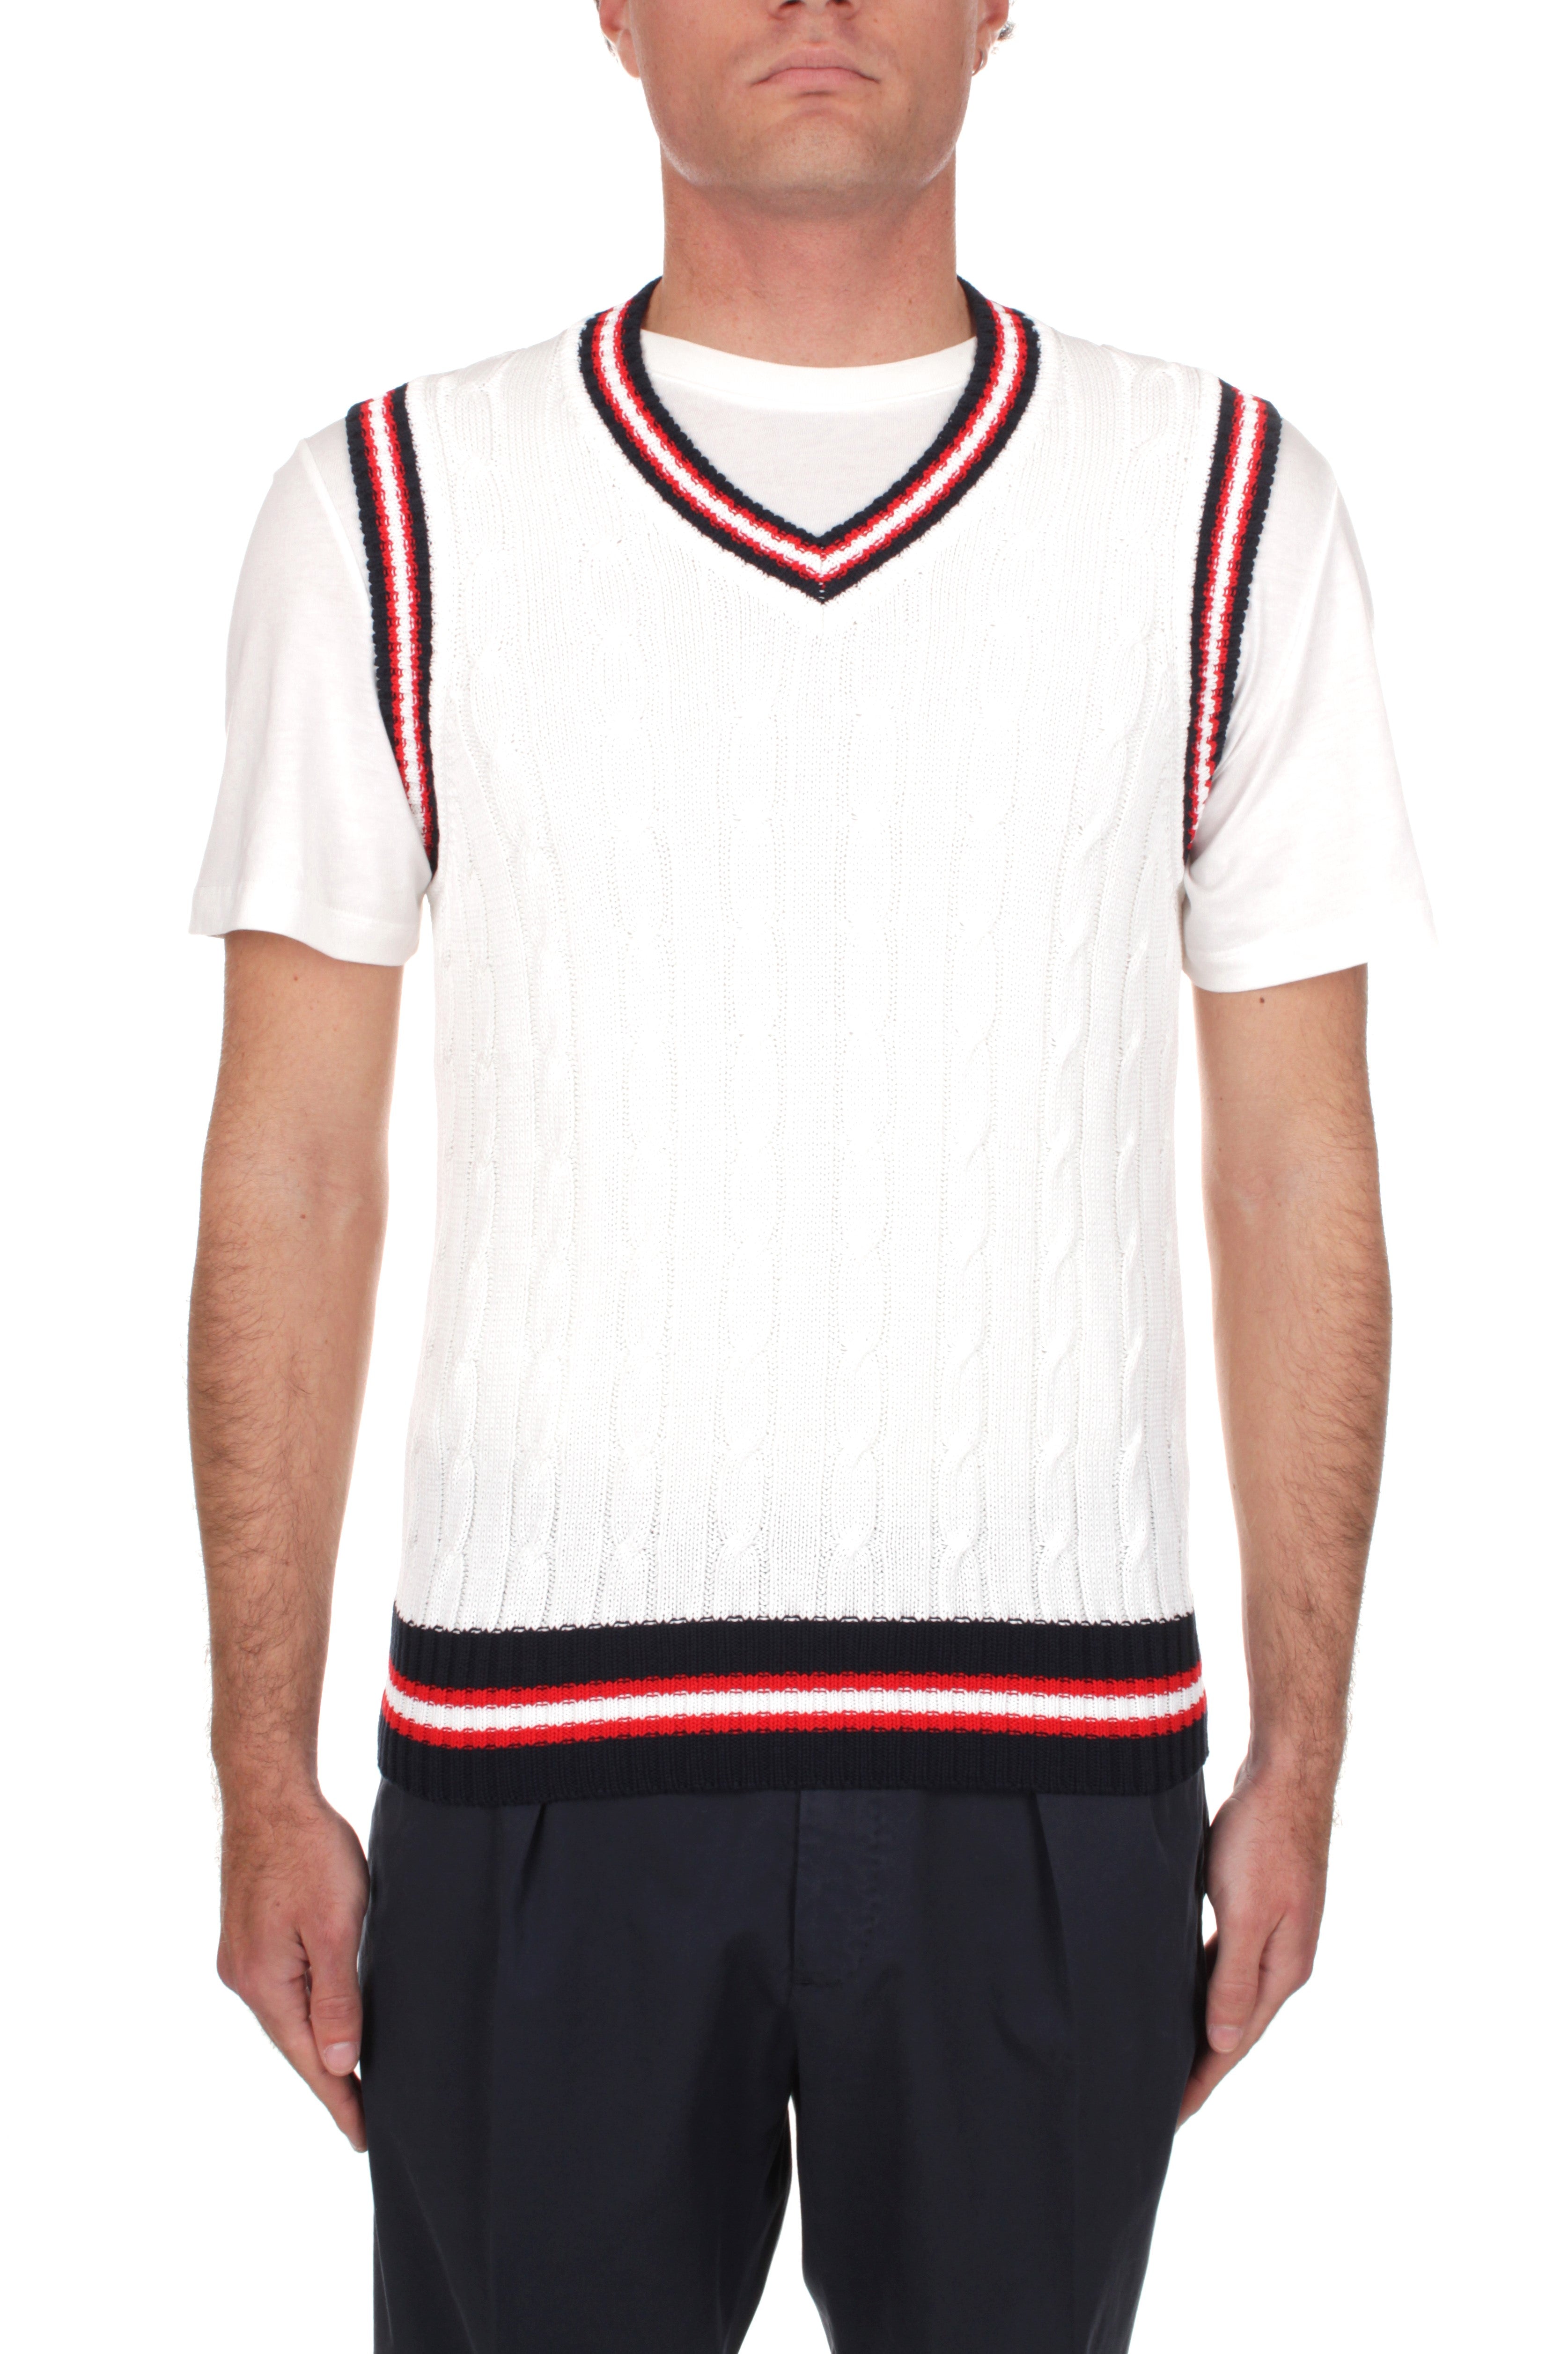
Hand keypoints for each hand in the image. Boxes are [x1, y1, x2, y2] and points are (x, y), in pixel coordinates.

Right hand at [217, 1786, 370, 2150]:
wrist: (269, 1793)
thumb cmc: (308, 1851)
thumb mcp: (334, 1926)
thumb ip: (336, 1997)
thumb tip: (338, 2062)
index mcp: (265, 1983)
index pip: (308, 2060)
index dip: (339, 2099)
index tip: (365, 2139)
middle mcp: (244, 1977)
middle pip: (294, 2043)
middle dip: (331, 2080)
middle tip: (366, 2119)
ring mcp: (243, 1955)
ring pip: (288, 2015)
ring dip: (318, 2045)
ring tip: (352, 2078)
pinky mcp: (250, 1935)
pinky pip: (283, 1988)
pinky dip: (307, 2010)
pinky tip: (326, 2018)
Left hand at [1179, 1759, 1329, 2124]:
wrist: (1285, 1777)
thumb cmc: (1262, 1839)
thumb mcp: (1246, 1913)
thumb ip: (1234, 1978)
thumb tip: (1223, 2041)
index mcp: (1283, 1970)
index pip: (1234, 2043)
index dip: (1201, 2081)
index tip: (1167, 2118)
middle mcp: (1283, 1960)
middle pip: (1233, 2028)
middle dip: (1200, 2068)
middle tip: (1158, 2105)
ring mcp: (1273, 1935)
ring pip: (1228, 1997)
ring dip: (1201, 2030)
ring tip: (1167, 2062)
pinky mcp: (1257, 1909)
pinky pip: (1224, 1964)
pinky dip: (1202, 1989)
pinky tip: (1180, 1996)